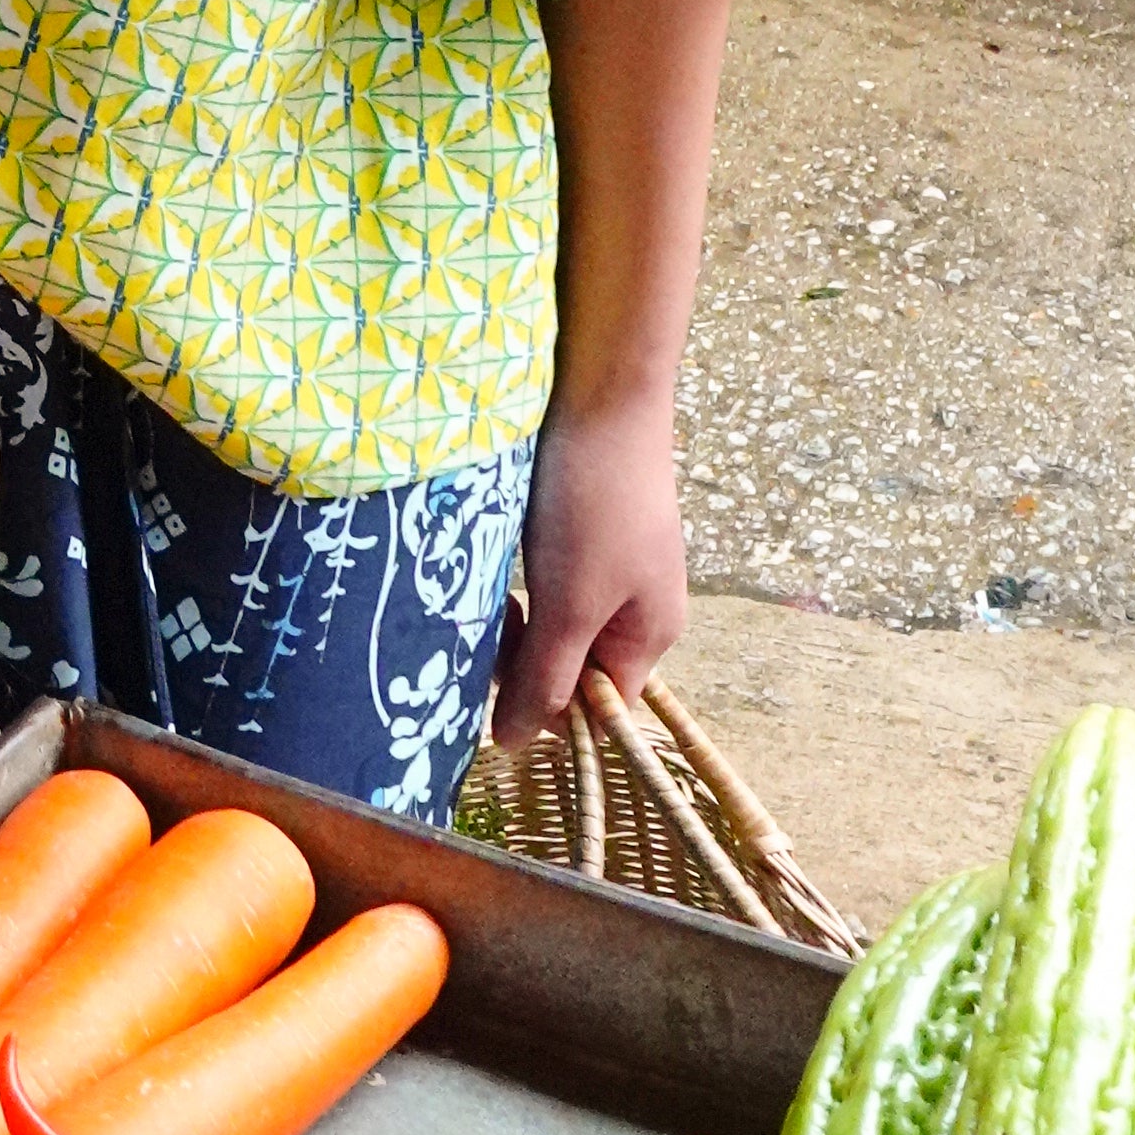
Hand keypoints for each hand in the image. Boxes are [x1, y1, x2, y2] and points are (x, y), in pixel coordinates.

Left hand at [494, 384, 688, 741]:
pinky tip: (497, 560)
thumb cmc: (595, 502)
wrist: (602, 391)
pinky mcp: (581, 531)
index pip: (595, 709)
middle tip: (487, 628)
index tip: (495, 686)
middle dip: (522, 659)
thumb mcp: (570, 603)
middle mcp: (634, 608)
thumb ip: (544, 677)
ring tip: (492, 589)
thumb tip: (514, 744)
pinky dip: (517, 580)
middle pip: (569, 667)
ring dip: (515, 620)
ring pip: (550, 624)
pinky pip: (545, 582)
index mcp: (648, 636)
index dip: (544, 710)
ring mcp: (609, 568)